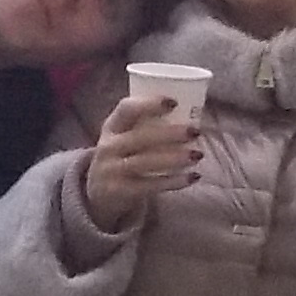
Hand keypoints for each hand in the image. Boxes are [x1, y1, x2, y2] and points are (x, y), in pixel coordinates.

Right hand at [80, 93, 200, 226]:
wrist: (98, 194)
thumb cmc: (122, 157)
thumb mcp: (123, 137)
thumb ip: (146, 125)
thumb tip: (191, 113)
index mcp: (112, 126)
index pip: (126, 109)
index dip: (149, 104)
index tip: (174, 101)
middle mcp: (109, 146)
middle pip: (139, 137)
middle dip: (170, 133)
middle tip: (195, 131)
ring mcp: (112, 170)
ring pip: (146, 162)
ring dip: (175, 158)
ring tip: (198, 154)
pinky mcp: (120, 191)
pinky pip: (150, 185)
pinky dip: (174, 181)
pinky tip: (193, 177)